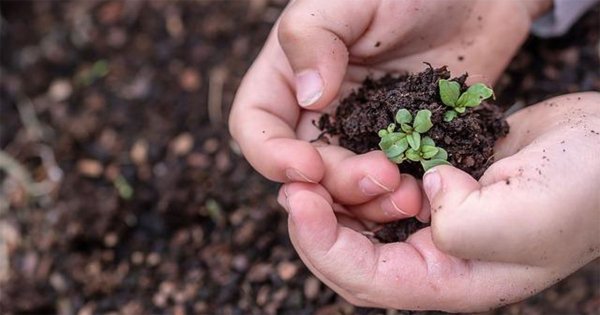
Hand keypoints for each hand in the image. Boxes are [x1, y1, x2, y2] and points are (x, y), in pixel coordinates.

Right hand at [230, 0, 541, 221]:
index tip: (307, 166)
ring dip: (370, 202)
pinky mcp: (403, 148)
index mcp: (290, 75)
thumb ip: (314, 36)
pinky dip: (402, 198)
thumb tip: (309, 97)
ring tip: (409, 194)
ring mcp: (362, 134)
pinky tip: (427, 193)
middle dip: (336, 183)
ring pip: (346, 189)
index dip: (271, 154)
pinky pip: (392, 186)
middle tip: (381, 176)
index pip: (255, 124)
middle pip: (306, 169)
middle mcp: (320, 112)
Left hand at [278, 92, 599, 311]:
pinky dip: (362, 177)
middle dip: (316, 224)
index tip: (299, 200)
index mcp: (452, 281)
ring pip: (364, 223)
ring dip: (335, 199)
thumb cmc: (583, 190)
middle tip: (292, 185)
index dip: (323, 245)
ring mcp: (436, 222)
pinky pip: (384, 190)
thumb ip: (462, 225)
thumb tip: (425, 196)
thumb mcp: (524, 217)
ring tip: (313, 169)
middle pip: (354, 256)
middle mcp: (437, 258)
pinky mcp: (438, 187)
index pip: (367, 279)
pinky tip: (349, 157)